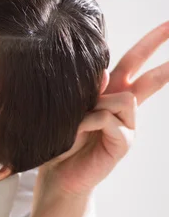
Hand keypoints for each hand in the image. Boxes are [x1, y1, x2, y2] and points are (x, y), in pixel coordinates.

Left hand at [40, 21, 168, 196]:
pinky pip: (109, 120)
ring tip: (79, 122)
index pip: (133, 62)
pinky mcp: (123, 143)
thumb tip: (104, 72)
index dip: (152, 43)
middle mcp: (123, 107)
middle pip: (146, 73)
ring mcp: (127, 125)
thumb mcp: (69, 109)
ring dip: (96, 106)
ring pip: (124, 98)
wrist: (57, 173)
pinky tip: (78, 132)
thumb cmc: (60, 140)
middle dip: (158, 46)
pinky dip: (90, 123)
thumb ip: (87, 91)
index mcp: (111, 93)